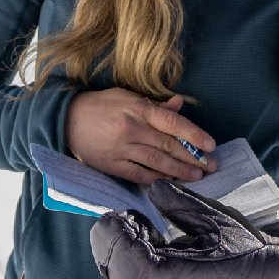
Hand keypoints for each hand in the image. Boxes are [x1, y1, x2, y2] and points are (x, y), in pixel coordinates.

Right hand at [66, 87, 215, 184]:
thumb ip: (155, 105)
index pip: (172, 122)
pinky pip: (140, 175)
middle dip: (193, 157)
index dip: (194, 135)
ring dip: (180, 171)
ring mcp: (122, 149)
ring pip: (157, 163)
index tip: (210, 145)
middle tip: (212, 165)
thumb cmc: (101, 105)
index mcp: (138, 109)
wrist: (67, 120)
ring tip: (198, 175)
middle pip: (169, 145)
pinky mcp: (112, 165)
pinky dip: (157, 179)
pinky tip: (171, 181)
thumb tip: (180, 104)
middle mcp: (132, 129)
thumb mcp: (128, 96)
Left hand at [90, 193, 278, 278]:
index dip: (115, 239)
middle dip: (115, 245)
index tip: (118, 214)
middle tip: (124, 217)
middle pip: (122, 278)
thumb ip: (179, 204)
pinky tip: (152, 243)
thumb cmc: (248, 247)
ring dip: (125, 255)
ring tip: (139, 227)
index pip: (128, 266)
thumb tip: (153, 189)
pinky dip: (139, 265)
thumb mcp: (214, 220)